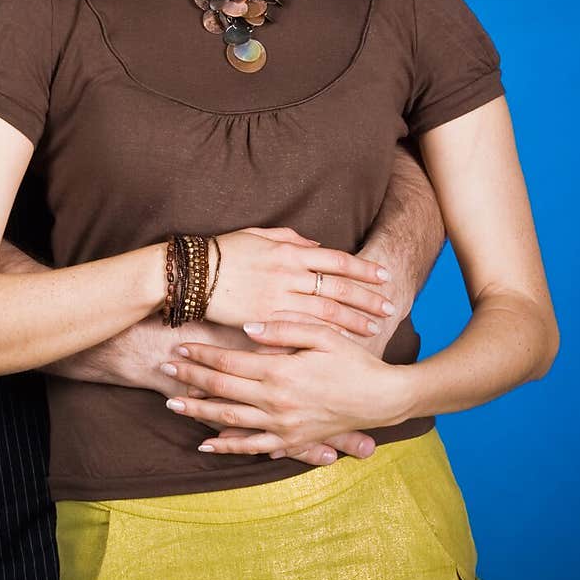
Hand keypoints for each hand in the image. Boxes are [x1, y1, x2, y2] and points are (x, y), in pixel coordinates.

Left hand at [160, 329, 410, 458]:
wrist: (382, 399)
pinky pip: (252, 447)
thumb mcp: (323, 335)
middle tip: (164, 369)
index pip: (229, 361)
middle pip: (221, 389)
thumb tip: (246, 329)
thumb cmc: (354, 361)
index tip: (180, 346)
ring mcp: (282, 425)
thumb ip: (284, 329)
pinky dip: (227, 446)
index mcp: (281, 371)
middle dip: (190, 378)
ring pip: (229, 419)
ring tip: (172, 404)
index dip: (202, 353)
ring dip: (198, 411)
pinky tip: (206, 443)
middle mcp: (276, 401)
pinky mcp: (291, 442)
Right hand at [208, 227, 392, 332]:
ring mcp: (277, 299)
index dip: (363, 269)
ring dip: (352, 322)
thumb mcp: (258, 235)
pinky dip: (323, 337)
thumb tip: (318, 244)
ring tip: (373, 330)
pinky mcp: (265, 321)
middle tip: (389, 309)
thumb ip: (291, 239)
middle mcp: (288, 274)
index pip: (336, 260)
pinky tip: (339, 345)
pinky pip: (300, 330)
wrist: (191, 275)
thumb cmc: (222, 252)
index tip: (383, 277)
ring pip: (325, 312)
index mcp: (289, 251)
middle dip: (366, 299)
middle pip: (337, 288)